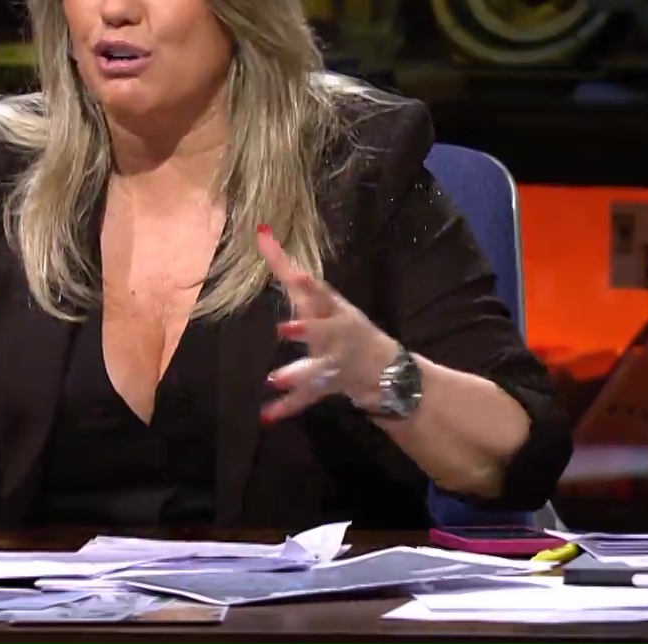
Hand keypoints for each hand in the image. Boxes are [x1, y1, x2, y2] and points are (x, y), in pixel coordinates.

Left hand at [257, 227, 400, 422]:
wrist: (386, 369)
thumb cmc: (346, 327)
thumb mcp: (326, 301)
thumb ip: (293, 274)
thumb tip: (261, 233)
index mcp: (334, 311)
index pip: (315, 291)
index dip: (305, 282)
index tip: (295, 275)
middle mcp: (336, 334)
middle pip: (322, 331)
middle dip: (306, 330)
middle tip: (284, 329)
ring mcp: (334, 362)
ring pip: (316, 368)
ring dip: (297, 373)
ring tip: (275, 378)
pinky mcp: (328, 384)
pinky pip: (306, 397)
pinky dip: (286, 406)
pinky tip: (266, 415)